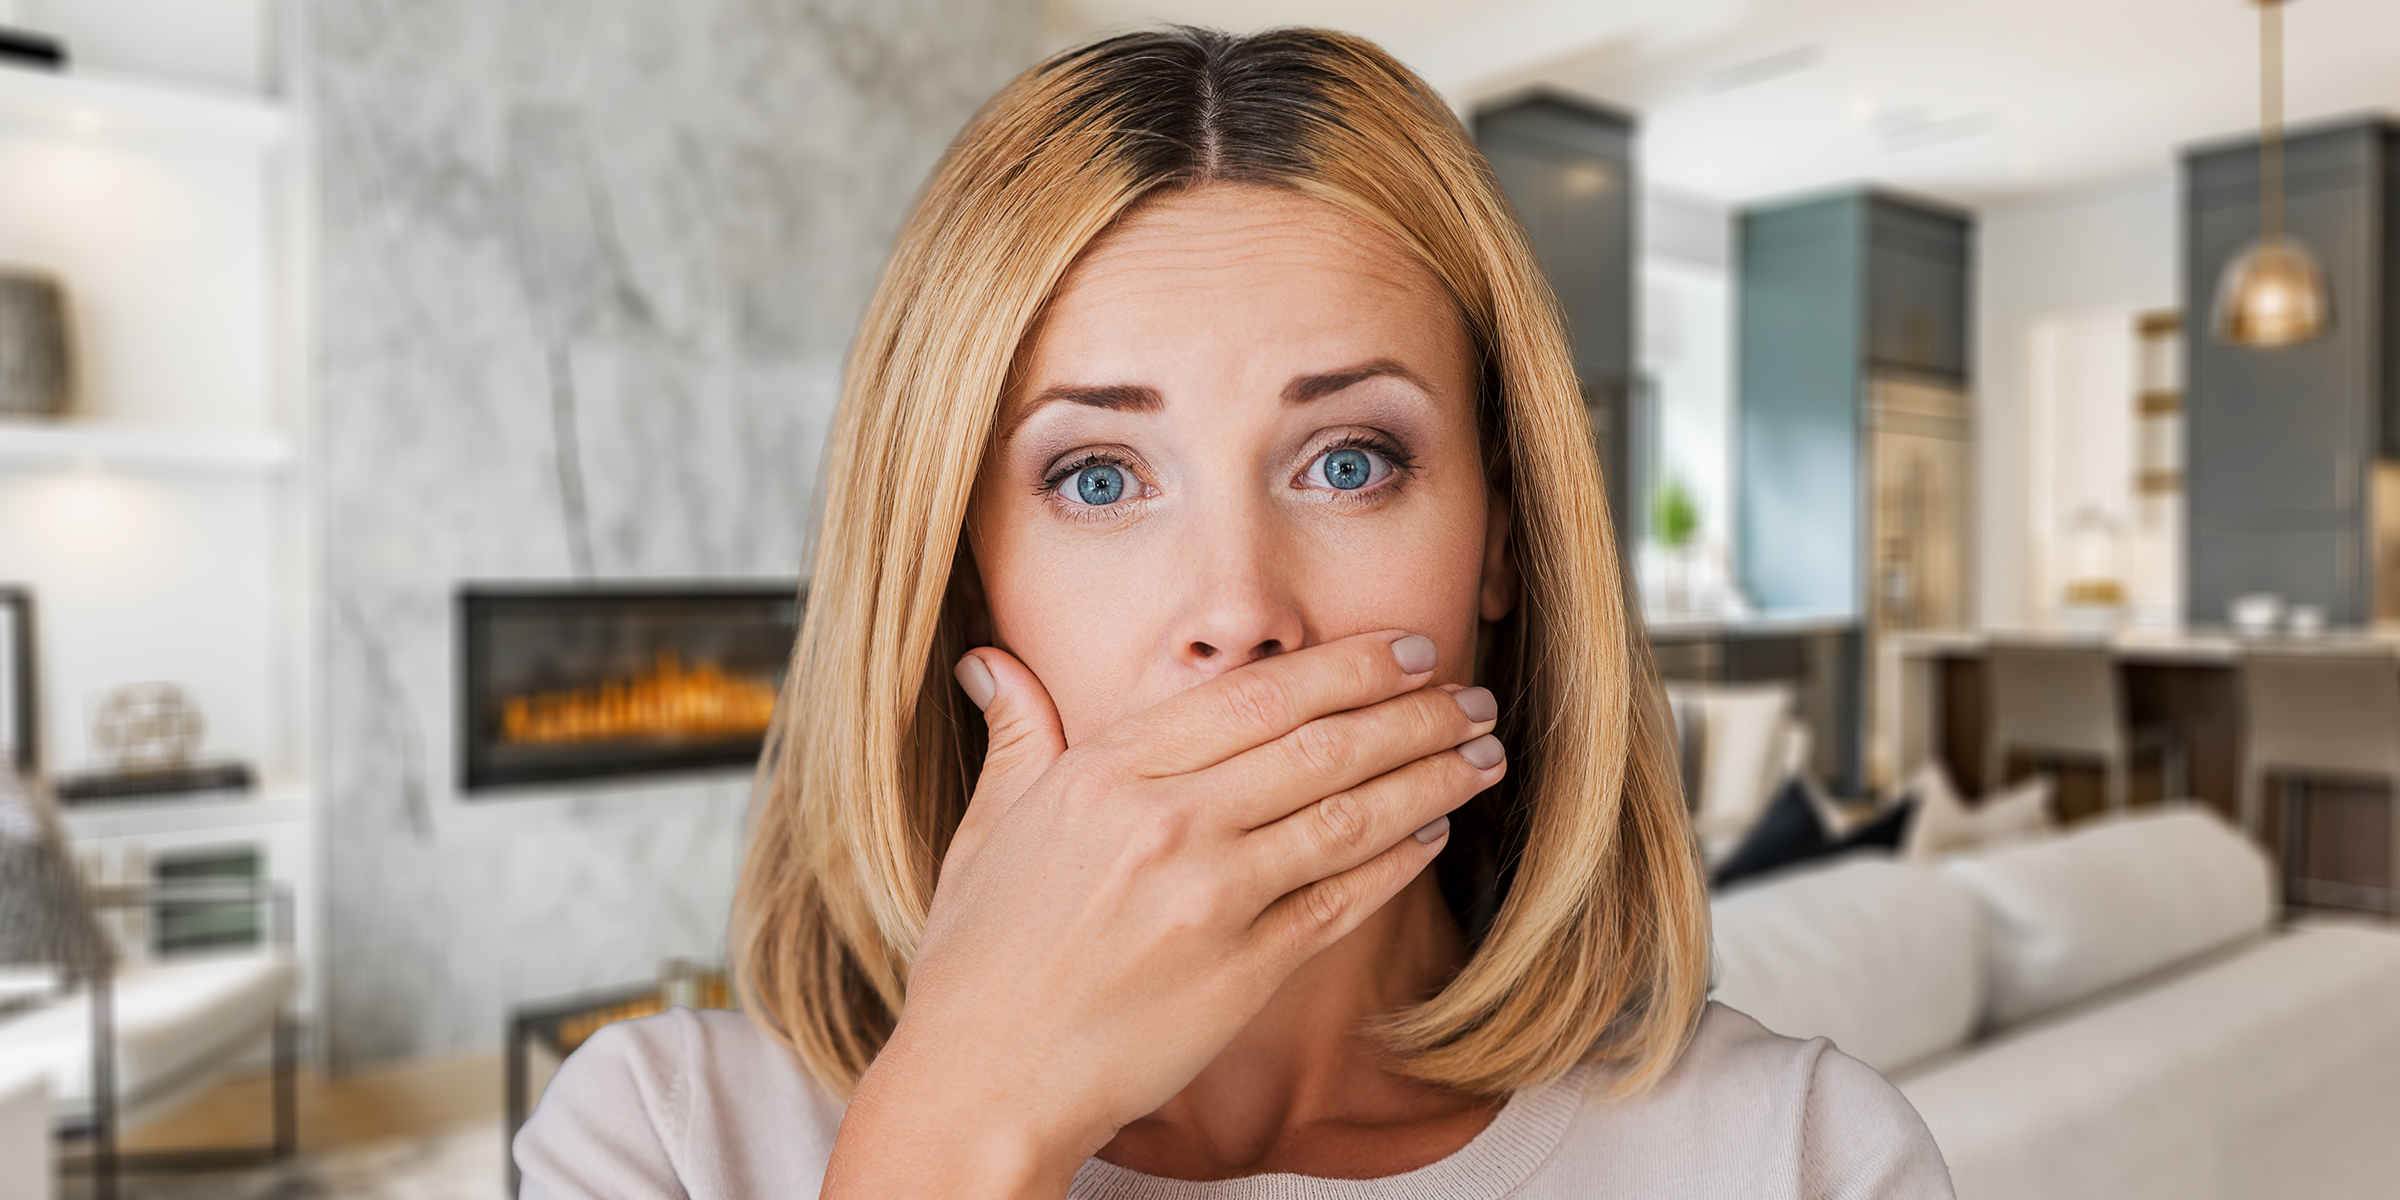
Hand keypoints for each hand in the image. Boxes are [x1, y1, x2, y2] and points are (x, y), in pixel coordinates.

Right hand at [822, 631, 1504, 1197]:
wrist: (982, 1083)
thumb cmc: (977, 959)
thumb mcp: (985, 828)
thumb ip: (1016, 736)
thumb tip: (989, 665)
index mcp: (1107, 773)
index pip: (1255, 694)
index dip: (1346, 667)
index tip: (1405, 650)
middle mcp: (1165, 823)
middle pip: (1320, 745)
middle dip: (1413, 713)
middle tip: (1471, 694)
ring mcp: (1210, 899)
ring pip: (1348, 817)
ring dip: (1430, 779)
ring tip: (1483, 756)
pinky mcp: (1242, 972)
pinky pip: (1341, 902)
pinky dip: (1397, 863)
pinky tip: (1434, 835)